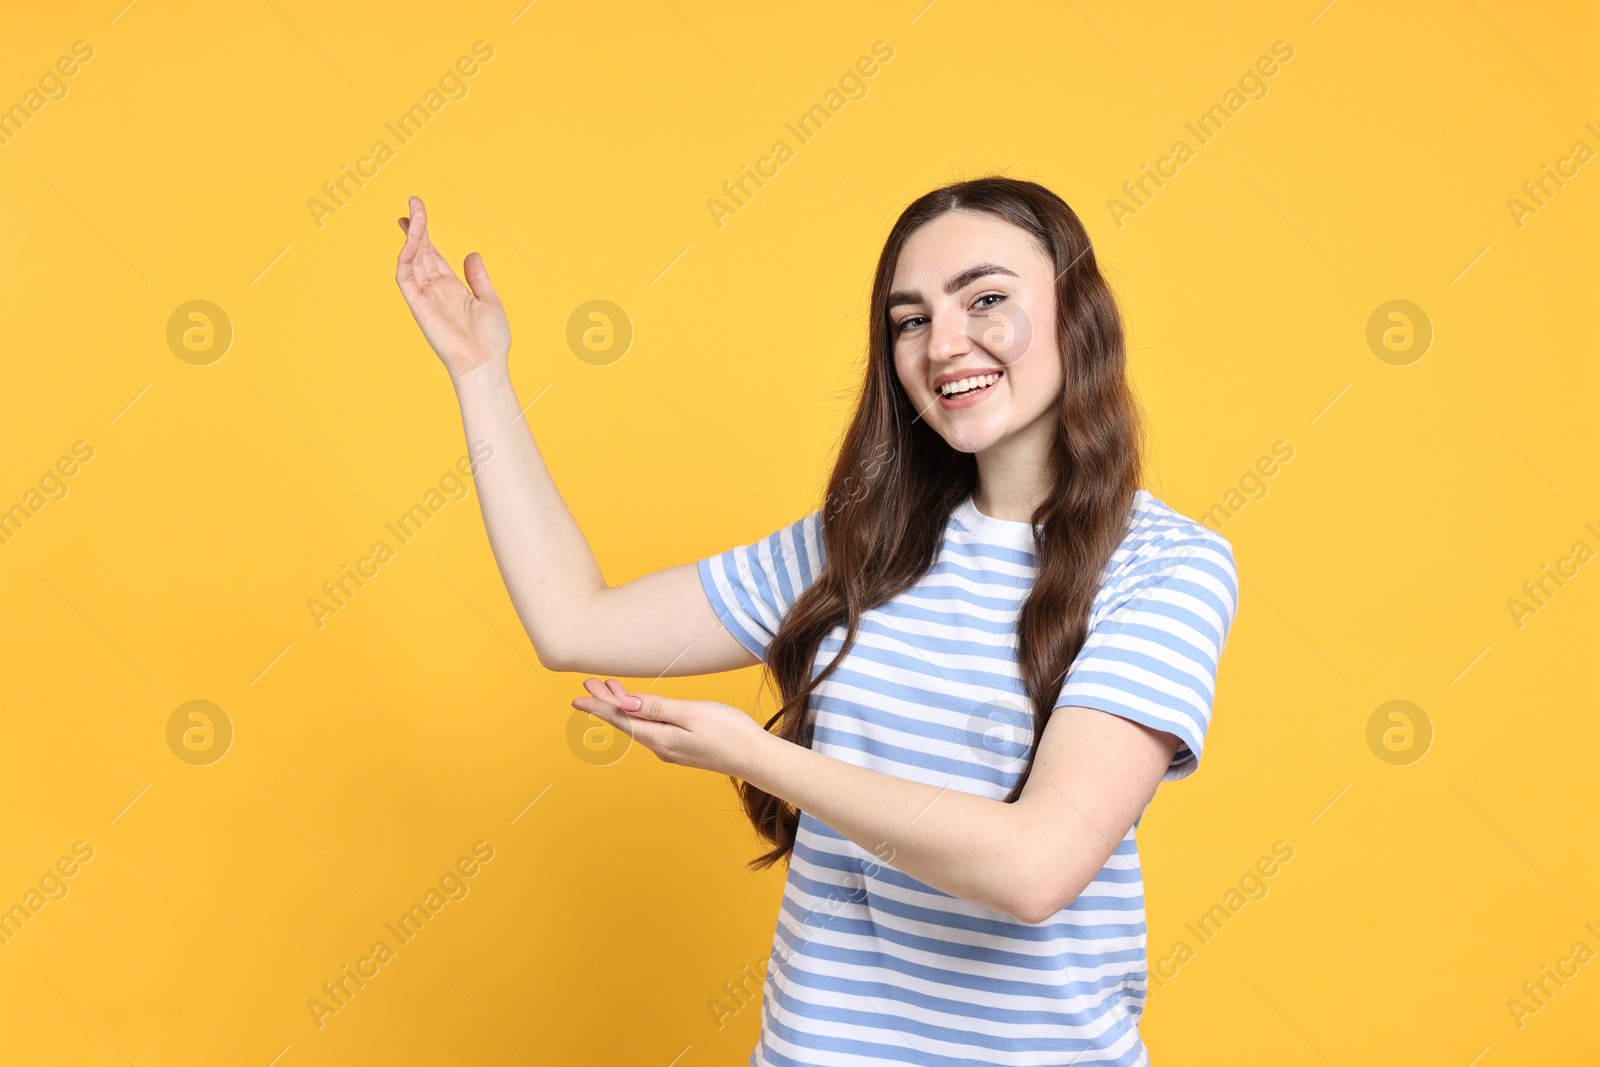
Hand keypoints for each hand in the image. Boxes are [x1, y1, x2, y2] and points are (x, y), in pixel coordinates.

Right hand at [394, 195, 510, 380]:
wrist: (484, 364)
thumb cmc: (490, 340)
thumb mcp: (489, 300)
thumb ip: (478, 277)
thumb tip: (472, 254)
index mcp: (451, 288)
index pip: (432, 255)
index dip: (425, 234)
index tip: (417, 213)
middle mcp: (435, 290)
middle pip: (420, 251)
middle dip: (416, 226)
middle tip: (413, 201)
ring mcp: (424, 296)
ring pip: (412, 258)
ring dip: (413, 234)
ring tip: (415, 211)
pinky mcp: (417, 304)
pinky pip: (405, 275)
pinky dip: (407, 255)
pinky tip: (413, 237)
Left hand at [570, 678, 767, 779]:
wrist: (756, 758)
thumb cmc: (729, 733)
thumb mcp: (692, 714)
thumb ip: (658, 708)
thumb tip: (626, 704)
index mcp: (660, 738)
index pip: (621, 719)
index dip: (598, 706)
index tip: (577, 697)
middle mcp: (661, 747)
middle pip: (626, 723)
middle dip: (606, 703)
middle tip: (588, 684)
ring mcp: (672, 749)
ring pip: (638, 725)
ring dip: (622, 707)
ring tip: (610, 689)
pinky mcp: (682, 748)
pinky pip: (651, 729)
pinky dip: (639, 714)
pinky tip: (639, 708)